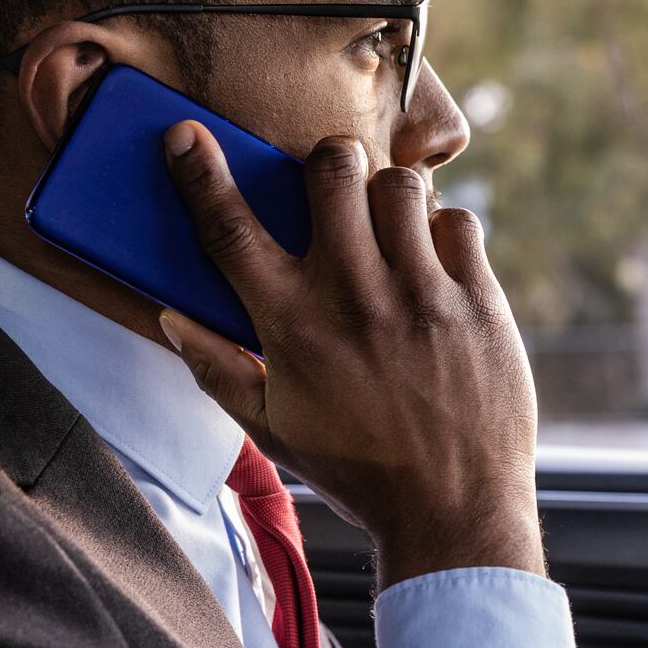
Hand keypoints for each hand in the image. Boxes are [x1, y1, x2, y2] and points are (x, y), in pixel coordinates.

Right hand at [157, 121, 543, 588]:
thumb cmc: (360, 470)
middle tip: (330, 189)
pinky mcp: (478, 301)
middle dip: (324, 162)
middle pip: (329, 170)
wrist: (454, 512)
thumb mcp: (274, 431)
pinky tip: (433, 263)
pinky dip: (444, 231)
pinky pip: (458, 222)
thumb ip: (216, 370)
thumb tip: (169, 318)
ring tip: (386, 227)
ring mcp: (422, 295)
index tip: (185, 136)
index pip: (231, 229)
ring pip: (398, 184)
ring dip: (386, 193)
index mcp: (293, 329)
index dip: (201, 173)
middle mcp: (355, 299)